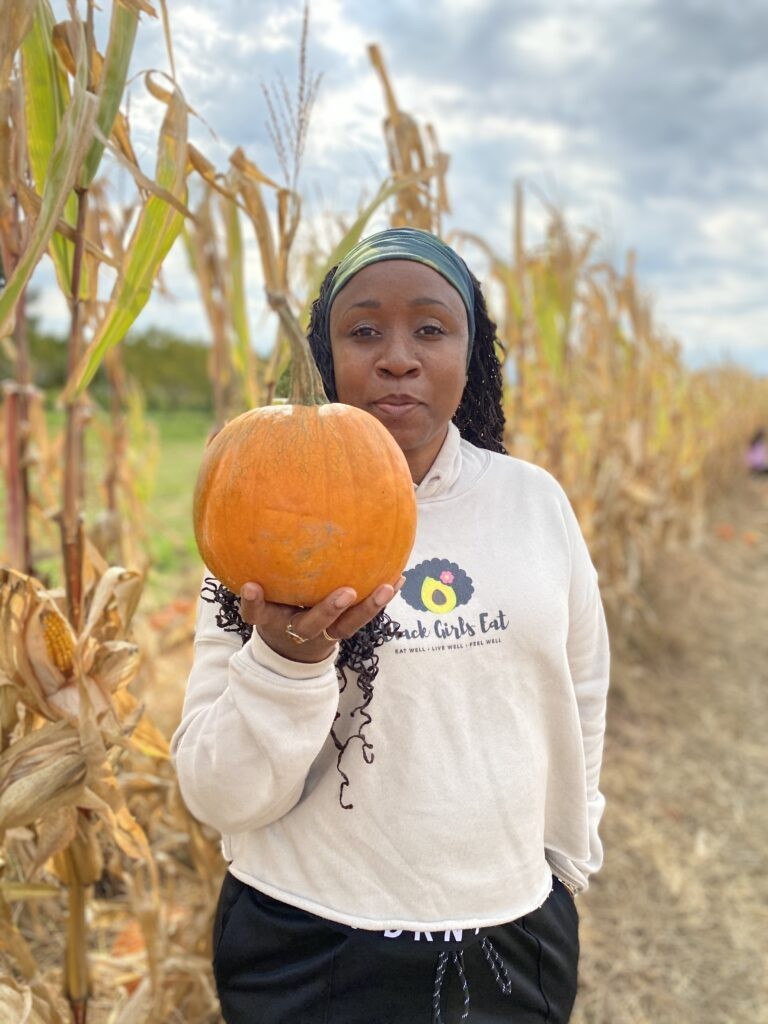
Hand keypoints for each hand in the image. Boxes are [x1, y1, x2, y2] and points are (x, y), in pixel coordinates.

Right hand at [239, 579, 404, 662]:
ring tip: (387, 587)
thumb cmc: (273, 606)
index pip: (256, 613)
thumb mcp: (262, 595)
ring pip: (345, 626)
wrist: (288, 649)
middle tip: (346, 593)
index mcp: (270, 620)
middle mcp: (296, 629)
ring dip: (367, 608)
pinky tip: (399, 578)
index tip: (251, 586)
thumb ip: (259, 572)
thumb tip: (254, 518)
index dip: (253, 602)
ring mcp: (321, 634)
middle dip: (328, 610)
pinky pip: (362, 618)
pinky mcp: (341, 632)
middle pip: (311, 625)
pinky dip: (380, 601)